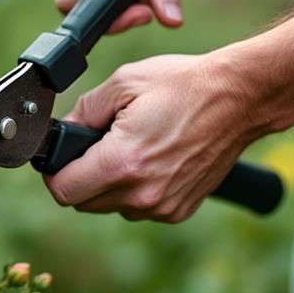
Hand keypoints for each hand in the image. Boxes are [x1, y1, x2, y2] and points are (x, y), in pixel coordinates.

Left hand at [44, 53, 249, 221]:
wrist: (239, 99)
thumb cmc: (184, 86)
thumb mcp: (124, 83)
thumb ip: (84, 110)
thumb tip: (64, 130)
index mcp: (121, 163)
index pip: (63, 191)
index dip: (55, 172)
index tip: (61, 156)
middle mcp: (141, 193)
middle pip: (84, 203)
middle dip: (81, 177)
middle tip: (97, 146)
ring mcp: (162, 206)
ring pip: (112, 207)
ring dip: (110, 185)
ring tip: (131, 148)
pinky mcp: (179, 210)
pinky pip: (141, 208)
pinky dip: (137, 189)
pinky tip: (153, 159)